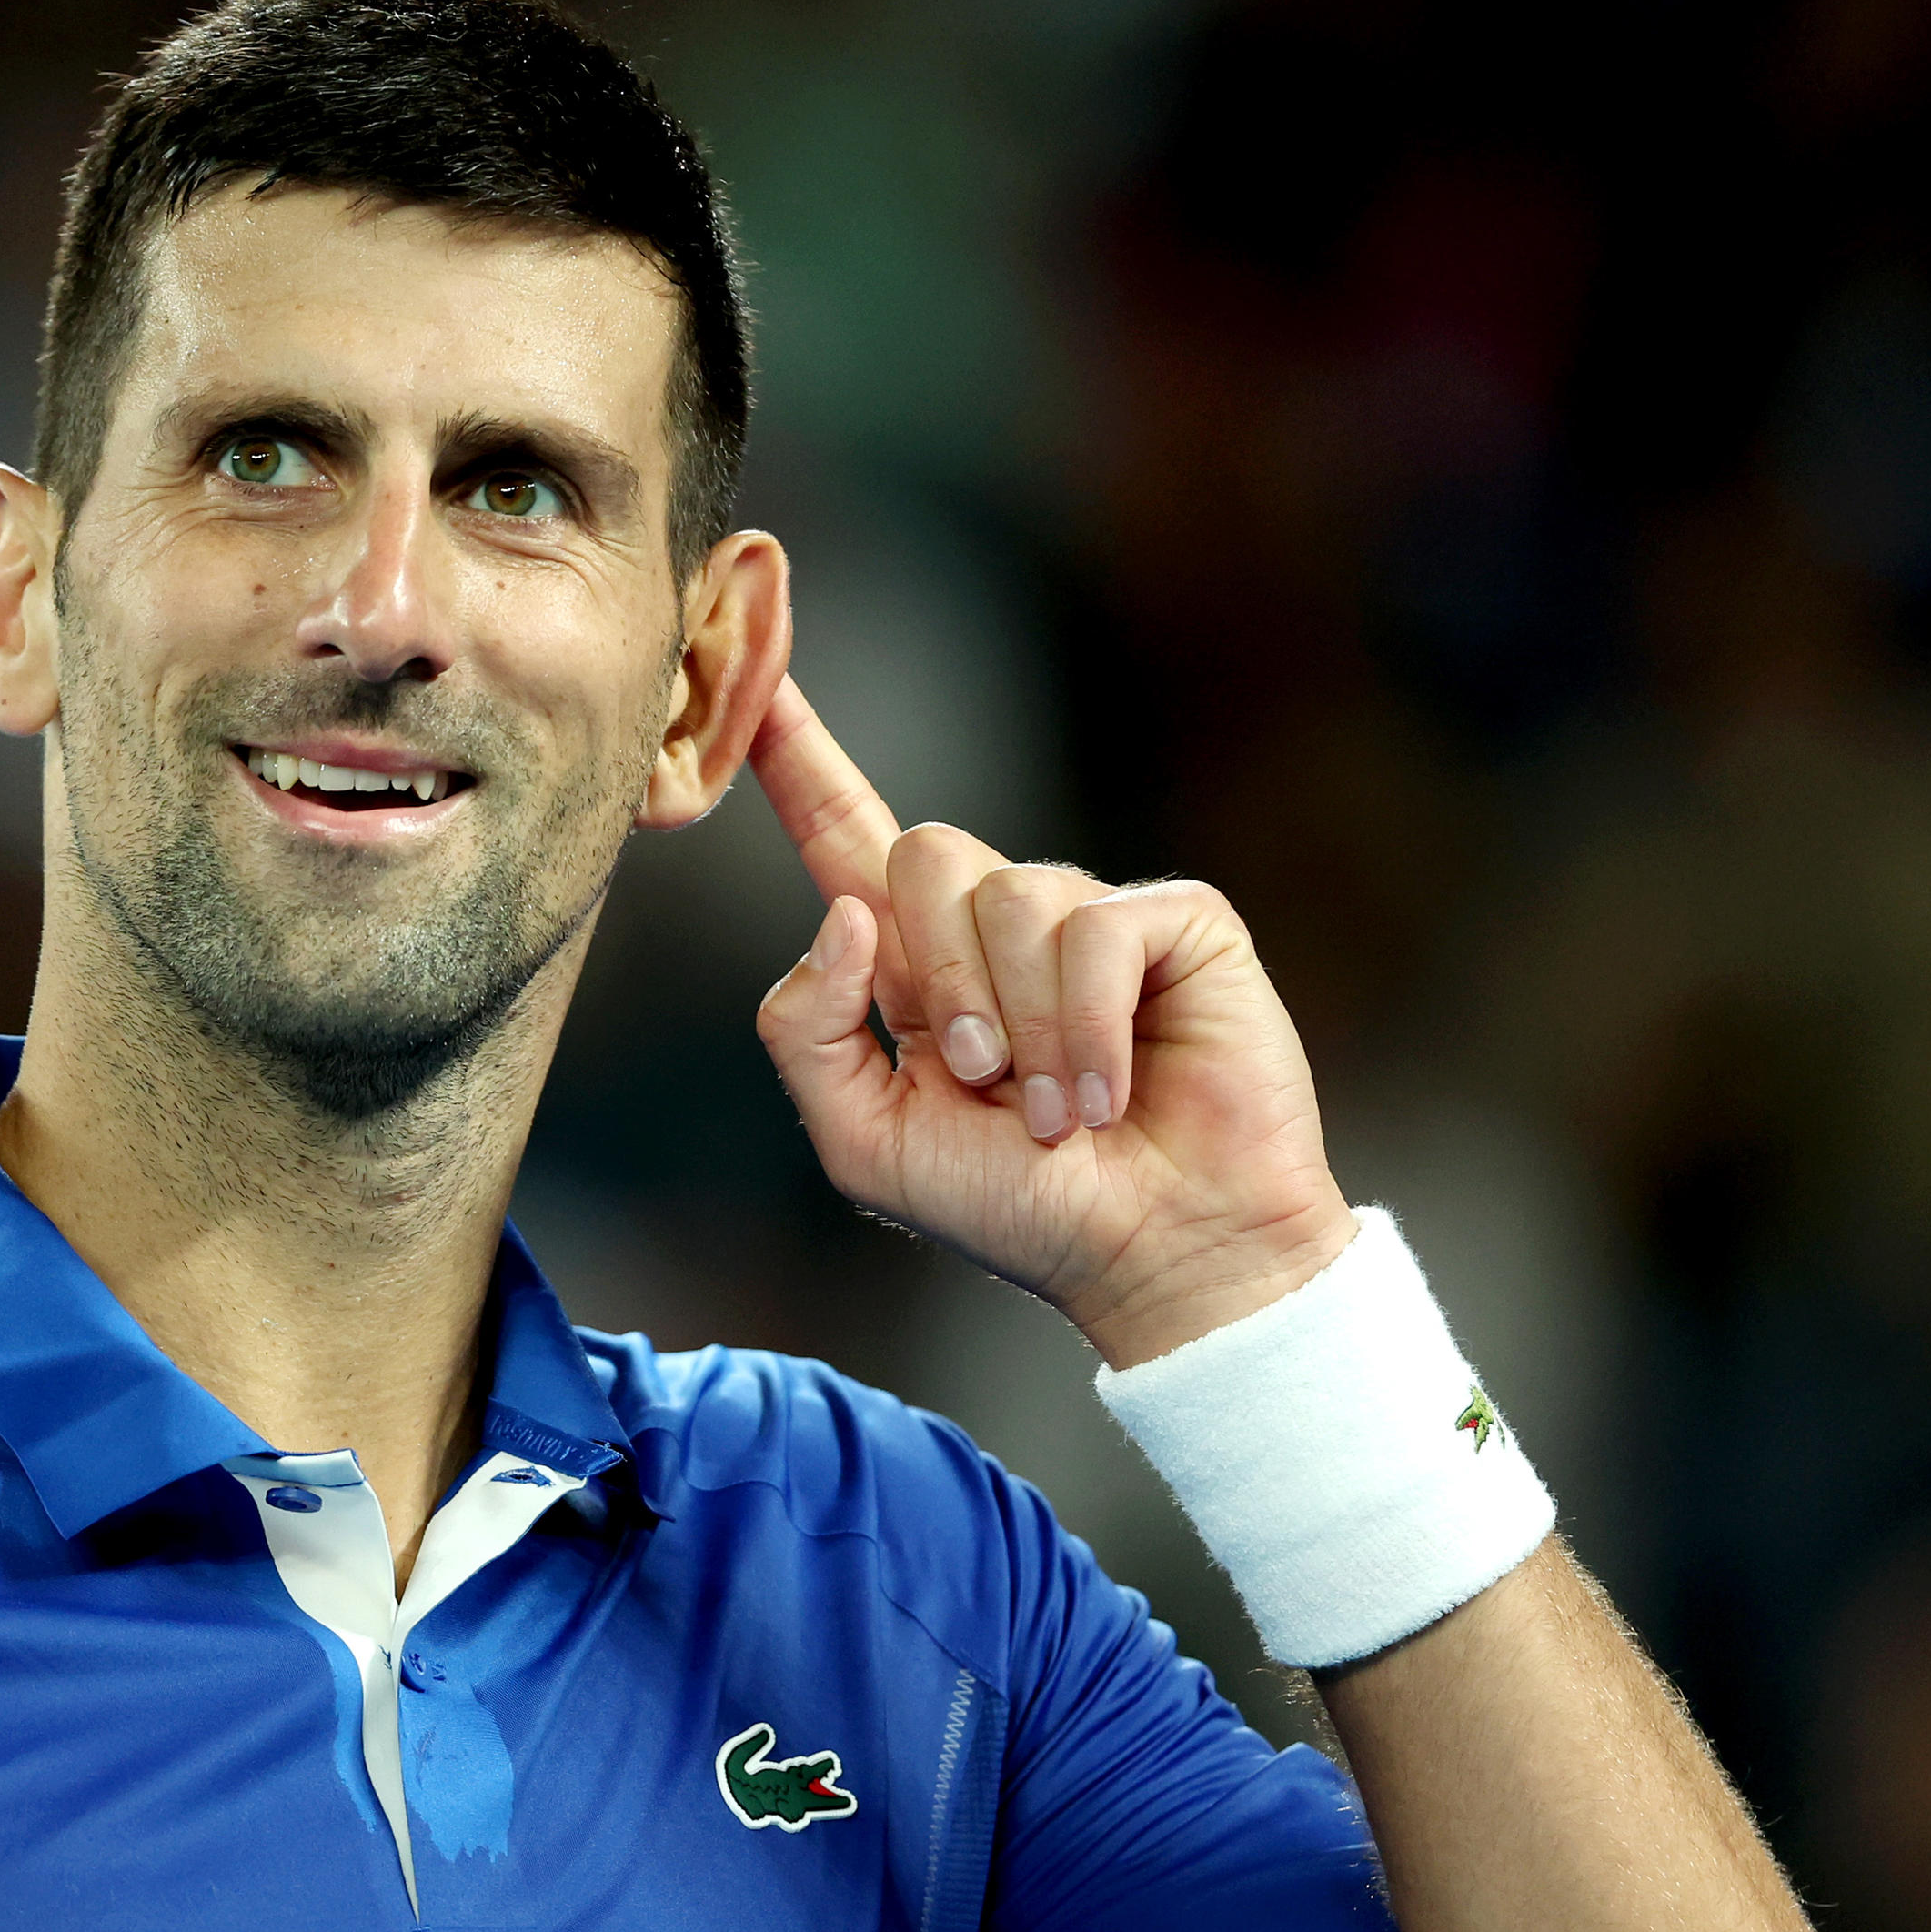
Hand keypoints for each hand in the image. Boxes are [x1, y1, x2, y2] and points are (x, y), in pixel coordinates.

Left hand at [745, 682, 1353, 1367]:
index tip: (754, 676)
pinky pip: (1099, 927)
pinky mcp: (1176, 923)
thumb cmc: (1018, 1210)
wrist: (1156, 1256)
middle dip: (939, 980)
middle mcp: (1000, 924)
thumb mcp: (866, 1142)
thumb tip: (840, 912)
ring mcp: (1090, 917)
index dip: (796, 756)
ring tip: (1059, 1110)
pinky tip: (1110, 1092)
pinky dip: (1089, 1026)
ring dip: (1025, 1027)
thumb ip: (811, 1033)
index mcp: (915, 966)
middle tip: (982, 1080)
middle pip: (921, 851)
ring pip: (1010, 894)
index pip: (845, 834)